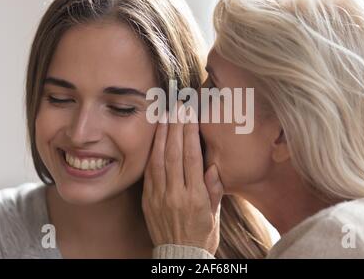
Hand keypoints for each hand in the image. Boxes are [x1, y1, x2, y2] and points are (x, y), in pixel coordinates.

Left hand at [142, 105, 223, 254]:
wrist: (179, 256)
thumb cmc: (202, 235)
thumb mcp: (214, 215)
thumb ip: (213, 190)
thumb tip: (212, 166)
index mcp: (195, 197)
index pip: (191, 157)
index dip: (189, 134)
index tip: (190, 116)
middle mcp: (175, 194)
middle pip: (174, 153)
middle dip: (175, 127)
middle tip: (177, 107)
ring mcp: (159, 196)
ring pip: (158, 159)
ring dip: (161, 135)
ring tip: (164, 115)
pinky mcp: (148, 199)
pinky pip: (149, 172)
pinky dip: (151, 152)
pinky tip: (154, 138)